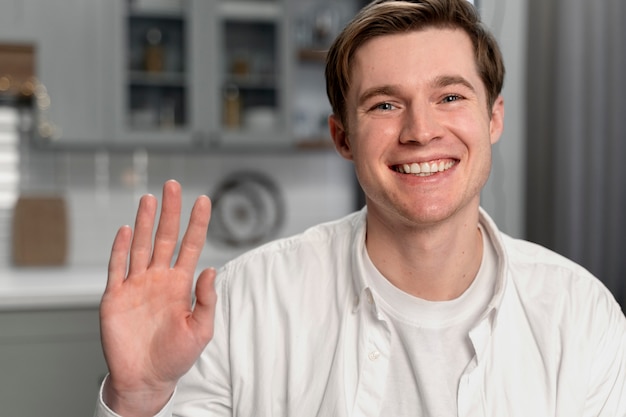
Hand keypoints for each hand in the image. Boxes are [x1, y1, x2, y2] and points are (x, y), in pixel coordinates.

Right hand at [100, 180, 216, 415]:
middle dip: (169, 211)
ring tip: (148, 199)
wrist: (146, 379)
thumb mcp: (201, 330)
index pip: (190, 246)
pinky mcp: (115, 297)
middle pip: (164, 237)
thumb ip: (206, 300)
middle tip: (172, 186)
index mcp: (180, 285)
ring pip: (140, 246)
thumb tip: (211, 269)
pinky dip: (119, 248)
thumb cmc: (175, 357)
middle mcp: (159, 279)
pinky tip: (124, 229)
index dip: (197, 223)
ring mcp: (136, 285)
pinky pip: (117, 267)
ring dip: (143, 222)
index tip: (204, 200)